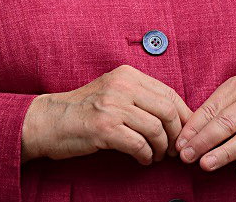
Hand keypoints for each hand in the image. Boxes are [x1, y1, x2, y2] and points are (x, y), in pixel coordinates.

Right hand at [21, 65, 192, 165]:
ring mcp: (112, 106)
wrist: (49, 120)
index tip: (186, 131)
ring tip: (156, 156)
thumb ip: (140, 96)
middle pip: (167, 110)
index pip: (169, 93)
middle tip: (174, 149)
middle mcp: (121, 86)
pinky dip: (146, 156)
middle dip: (177, 134)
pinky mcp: (104, 128)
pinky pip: (139, 145)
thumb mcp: (113, 91)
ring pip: (156, 129)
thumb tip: (174, 113)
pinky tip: (143, 159)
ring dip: (161, 148)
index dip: (183, 115)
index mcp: (127, 75)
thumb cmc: (83, 109)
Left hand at [175, 76, 235, 178]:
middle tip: (187, 156)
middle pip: (226, 123)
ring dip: (223, 153)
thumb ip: (213, 114)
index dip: (194, 127)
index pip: (212, 108)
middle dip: (203, 141)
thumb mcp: (234, 101)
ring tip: (205, 164)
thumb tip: (185, 137)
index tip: (180, 143)